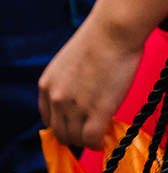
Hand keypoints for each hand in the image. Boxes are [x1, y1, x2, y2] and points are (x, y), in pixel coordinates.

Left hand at [38, 18, 147, 152]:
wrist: (115, 30)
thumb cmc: (102, 38)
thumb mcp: (71, 62)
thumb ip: (70, 81)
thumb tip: (84, 92)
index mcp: (46, 85)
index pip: (48, 119)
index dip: (64, 125)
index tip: (78, 125)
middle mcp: (56, 98)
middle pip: (60, 133)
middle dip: (76, 136)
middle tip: (92, 132)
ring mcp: (75, 106)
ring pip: (75, 139)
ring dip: (88, 140)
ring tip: (102, 134)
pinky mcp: (97, 110)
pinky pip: (92, 139)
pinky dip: (99, 143)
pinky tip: (106, 139)